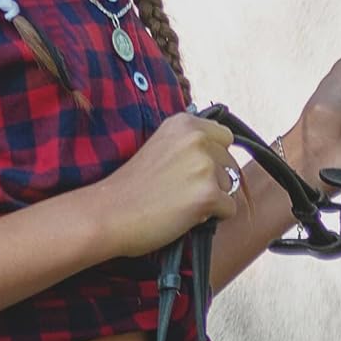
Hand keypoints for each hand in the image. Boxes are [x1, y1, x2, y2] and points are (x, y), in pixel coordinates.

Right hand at [91, 112, 243, 258]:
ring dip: (212, 198)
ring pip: (230, 187)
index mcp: (184, 123)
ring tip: (178, 202)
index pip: (225, 137)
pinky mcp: (208, 194)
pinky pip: (229, 209)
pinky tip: (184, 215)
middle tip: (179, 191)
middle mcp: (197, 138)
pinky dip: (212, 217)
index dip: (214, 157)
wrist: (109, 213)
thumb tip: (223, 156)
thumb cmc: (131, 186)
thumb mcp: (160, 146)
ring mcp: (204, 165)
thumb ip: (189, 144)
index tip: (192, 170)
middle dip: (214, 180)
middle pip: (230, 163)